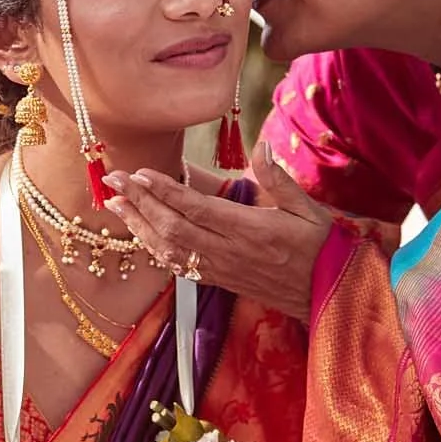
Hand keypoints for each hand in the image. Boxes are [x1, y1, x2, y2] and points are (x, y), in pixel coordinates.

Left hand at [103, 146, 343, 319]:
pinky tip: (139, 233)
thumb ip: (279, 177)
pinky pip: (177, 266)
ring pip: (169, 249)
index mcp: (251, 230)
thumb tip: (259, 144)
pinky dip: (154, 248)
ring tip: (114, 204)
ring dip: (138, 226)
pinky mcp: (218, 281)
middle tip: (113, 180)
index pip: (196, 208)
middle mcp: (229, 252)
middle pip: (172, 227)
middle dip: (139, 203)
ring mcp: (220, 269)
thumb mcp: (308, 208)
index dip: (164, 191)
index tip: (139, 173)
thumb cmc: (320, 248)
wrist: (327, 297)